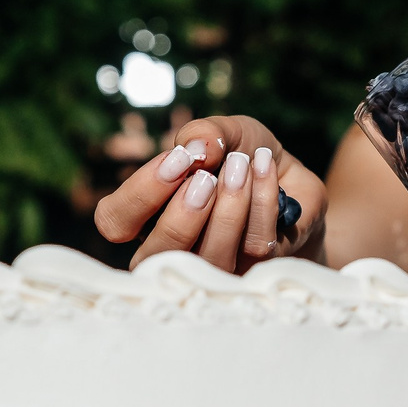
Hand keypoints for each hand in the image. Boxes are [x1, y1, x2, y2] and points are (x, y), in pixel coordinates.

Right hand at [93, 116, 323, 271]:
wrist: (292, 181)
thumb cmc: (241, 158)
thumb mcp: (222, 133)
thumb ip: (203, 135)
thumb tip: (197, 149)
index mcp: (146, 217)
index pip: (114, 221)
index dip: (141, 193)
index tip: (178, 160)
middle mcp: (172, 252)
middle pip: (155, 254)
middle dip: (183, 213)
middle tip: (208, 175)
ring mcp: (213, 270)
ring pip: (210, 257)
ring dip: (229, 205)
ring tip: (243, 164)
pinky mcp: (254, 273)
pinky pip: (254, 245)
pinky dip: (262, 199)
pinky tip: (267, 168)